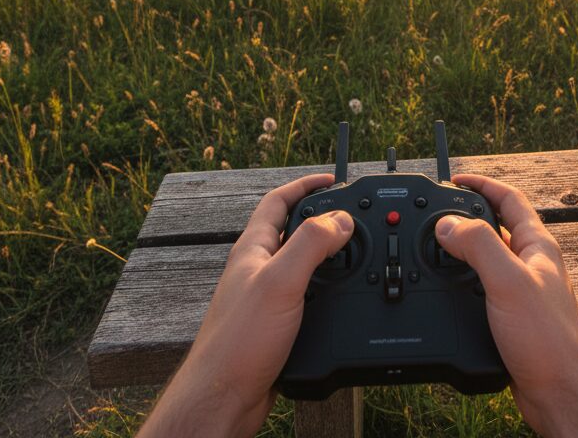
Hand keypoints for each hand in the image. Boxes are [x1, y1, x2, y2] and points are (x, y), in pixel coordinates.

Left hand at [139, 173, 352, 437]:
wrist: (223, 398)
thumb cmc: (238, 341)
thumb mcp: (280, 282)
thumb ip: (310, 245)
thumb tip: (341, 218)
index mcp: (254, 248)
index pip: (278, 201)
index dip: (305, 185)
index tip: (333, 179)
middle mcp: (258, 268)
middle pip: (292, 229)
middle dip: (321, 217)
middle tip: (351, 215)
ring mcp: (266, 296)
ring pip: (302, 263)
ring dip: (328, 255)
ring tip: (354, 251)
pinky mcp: (276, 323)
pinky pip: (306, 293)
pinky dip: (327, 288)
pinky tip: (340, 296)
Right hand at [435, 174, 577, 437]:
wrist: (561, 394)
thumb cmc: (549, 340)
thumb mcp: (509, 281)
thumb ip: (479, 246)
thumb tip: (447, 223)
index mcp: (537, 245)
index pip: (509, 198)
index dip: (481, 184)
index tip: (454, 180)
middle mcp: (530, 264)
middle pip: (494, 226)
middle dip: (465, 216)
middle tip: (436, 214)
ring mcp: (520, 291)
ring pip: (484, 259)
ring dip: (459, 252)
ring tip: (433, 248)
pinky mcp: (510, 317)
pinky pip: (480, 288)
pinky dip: (460, 283)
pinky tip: (446, 291)